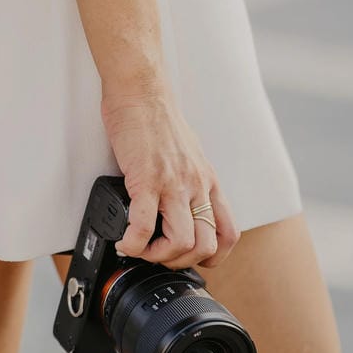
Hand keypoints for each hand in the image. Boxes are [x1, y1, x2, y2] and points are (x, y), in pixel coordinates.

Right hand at [101, 88, 238, 270]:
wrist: (141, 91)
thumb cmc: (158, 118)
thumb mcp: (188, 152)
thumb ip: (188, 179)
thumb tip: (179, 201)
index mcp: (207, 181)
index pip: (228, 233)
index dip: (212, 256)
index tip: (188, 255)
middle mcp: (195, 186)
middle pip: (205, 246)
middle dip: (180, 260)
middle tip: (158, 253)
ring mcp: (173, 184)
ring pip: (181, 242)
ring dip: (158, 256)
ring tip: (141, 248)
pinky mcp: (145, 179)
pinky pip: (143, 226)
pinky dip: (133, 243)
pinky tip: (125, 241)